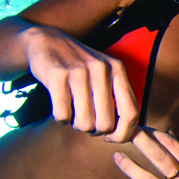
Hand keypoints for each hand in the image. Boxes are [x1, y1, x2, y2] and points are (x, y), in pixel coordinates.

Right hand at [24, 26, 138, 141]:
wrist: (47, 42)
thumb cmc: (80, 68)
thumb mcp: (105, 75)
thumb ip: (118, 99)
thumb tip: (127, 134)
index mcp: (118, 70)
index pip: (131, 113)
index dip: (122, 133)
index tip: (110, 136)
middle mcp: (101, 69)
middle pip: (106, 123)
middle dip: (94, 131)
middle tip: (86, 123)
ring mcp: (79, 71)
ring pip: (84, 122)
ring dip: (76, 125)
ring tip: (73, 114)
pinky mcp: (56, 75)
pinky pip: (62, 115)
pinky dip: (61, 119)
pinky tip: (60, 109)